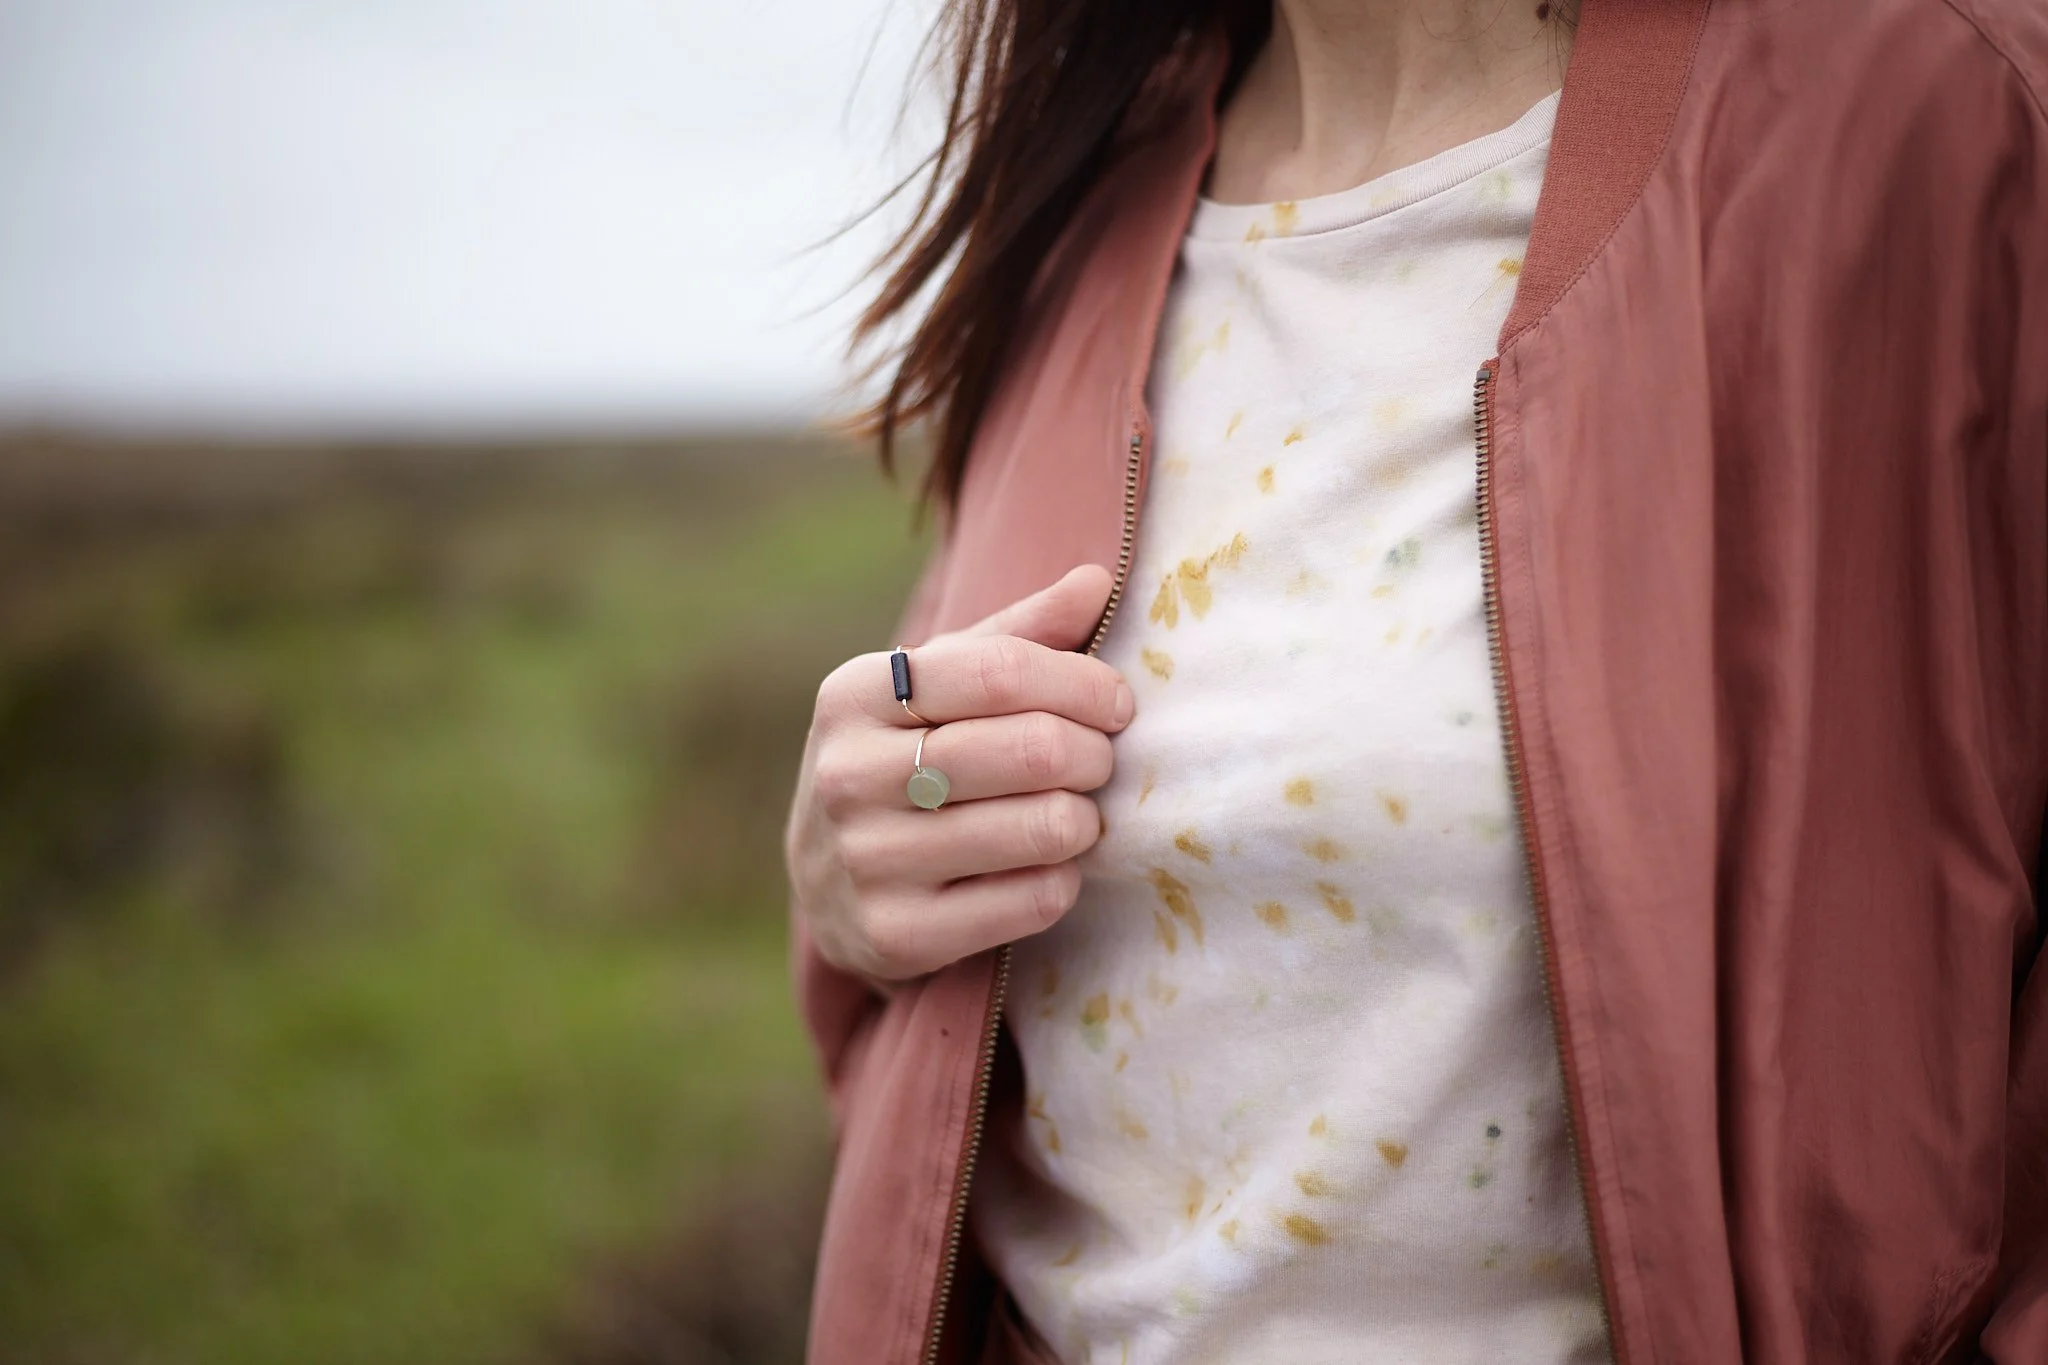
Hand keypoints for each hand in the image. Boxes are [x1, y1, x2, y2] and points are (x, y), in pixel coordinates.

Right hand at [785, 565, 1133, 982]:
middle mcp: (848, 775)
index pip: (1002, 671)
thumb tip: (1099, 580)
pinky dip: (1062, 882)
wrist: (825, 879)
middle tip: (1100, 762)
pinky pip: (1029, 901)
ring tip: (1079, 814)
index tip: (1117, 704)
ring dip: (1084, 820)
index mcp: (856, 693)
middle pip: (1028, 750)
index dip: (1082, 684)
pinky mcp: (894, 935)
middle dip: (1092, 753)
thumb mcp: (938, 687)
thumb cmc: (904, 756)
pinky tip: (1049, 868)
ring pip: (1038, 828)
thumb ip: (1018, 635)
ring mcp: (866, 860)